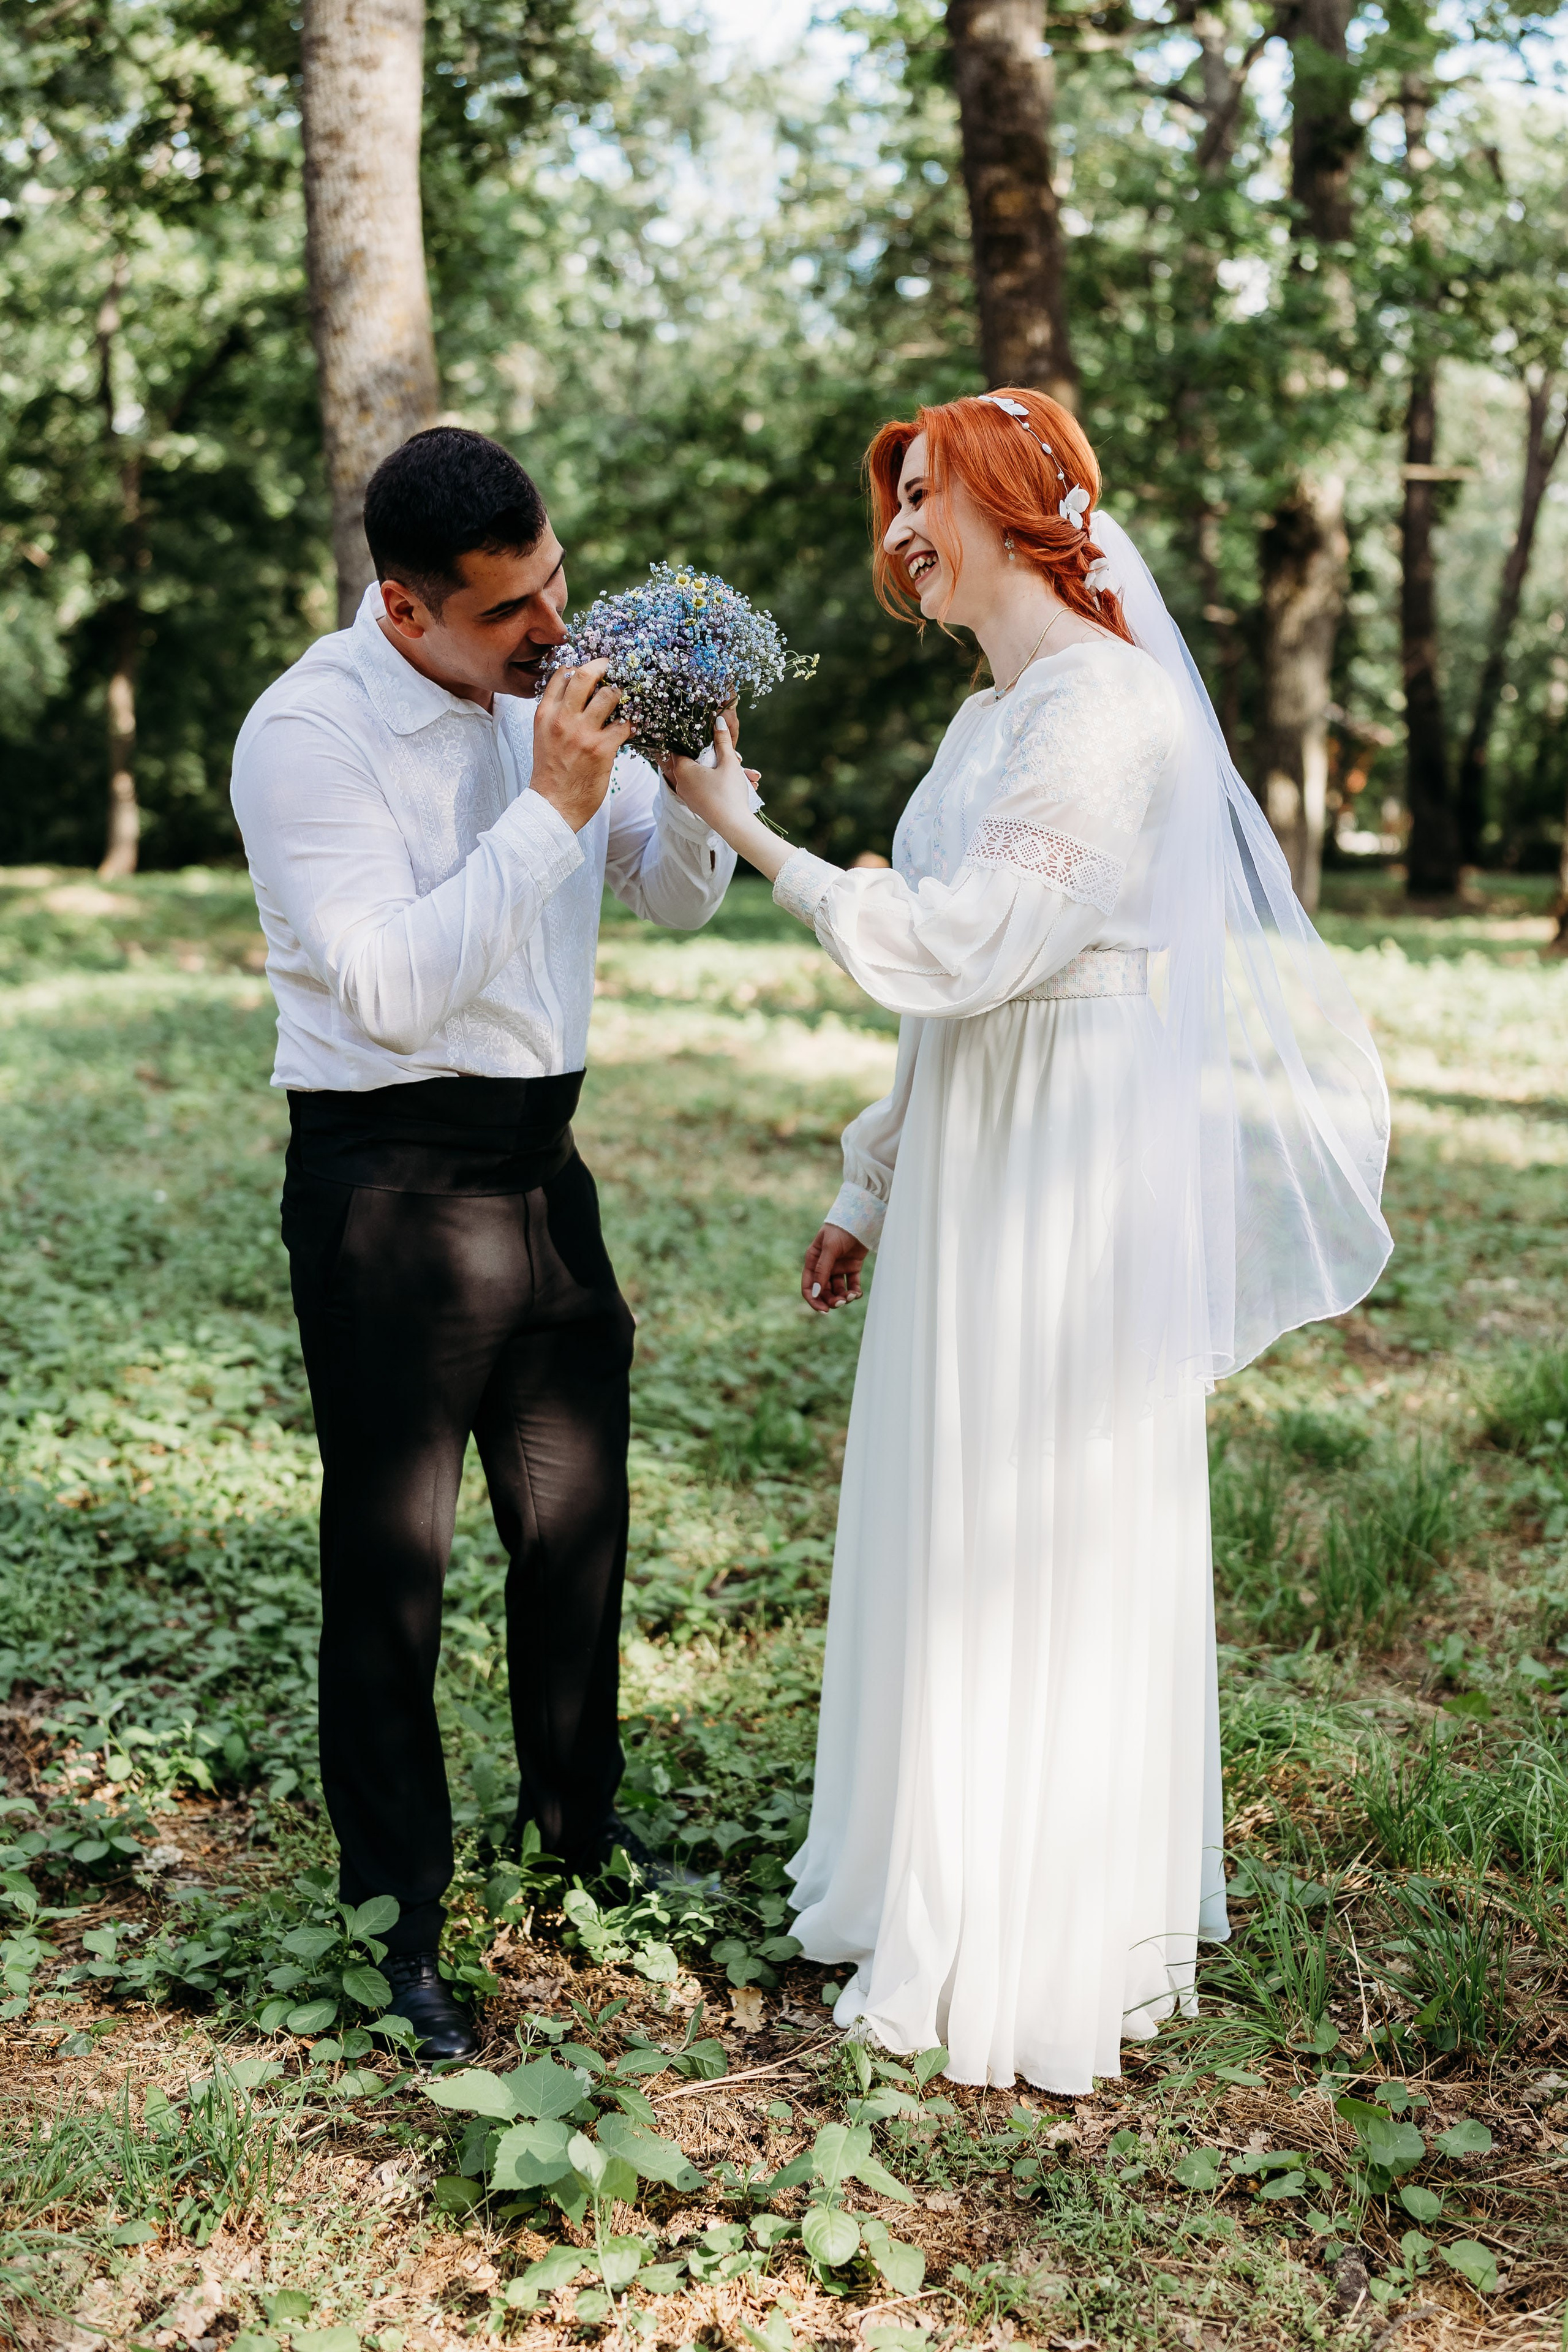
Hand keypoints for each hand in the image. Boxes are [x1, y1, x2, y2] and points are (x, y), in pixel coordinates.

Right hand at [530, 658, 633, 830]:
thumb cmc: (550, 773)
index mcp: (546, 713)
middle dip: (604, 667)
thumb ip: (556, 715)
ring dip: (620, 696)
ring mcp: (582, 733)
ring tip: (624, 703)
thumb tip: (577, 697)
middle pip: (585, 675)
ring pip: (609, 695)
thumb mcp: (543, 737)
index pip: (562, 674)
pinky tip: (632, 728)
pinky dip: (631, 725)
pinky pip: (624, 725)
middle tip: (614, 668)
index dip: (581, 666)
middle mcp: (562, 718)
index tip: (592, 669)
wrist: (552, 805)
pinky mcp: (601, 749)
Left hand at [660, 713, 755, 839]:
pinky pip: (710, 788)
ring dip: (729, 773)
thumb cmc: (729, 792)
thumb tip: (719, 720)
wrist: (735, 827)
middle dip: (721, 758)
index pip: (681, 747)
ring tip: (751, 776)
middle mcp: (681, 784)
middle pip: (698, 762)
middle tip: (739, 759)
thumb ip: (722, 740)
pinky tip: (747, 784)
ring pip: (708, 776)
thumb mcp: (728, 762)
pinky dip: (725, 784)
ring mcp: (689, 796)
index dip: (697, 740)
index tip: (711, 737)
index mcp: (682, 770)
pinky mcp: (698, 805)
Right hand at [802, 1223, 867, 1313]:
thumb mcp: (829, 1248)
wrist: (861, 1218)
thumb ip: (822, 1270)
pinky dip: (854, 1291)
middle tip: (841, 1302)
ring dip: (843, 1297)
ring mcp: (838, 1267)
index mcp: (813, 1261)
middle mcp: (824, 1266)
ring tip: (851, 1296)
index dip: (814, 1300)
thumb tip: (816, 1293)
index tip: (823, 1310)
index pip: (809, 1286)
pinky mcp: (852, 1267)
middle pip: (824, 1291)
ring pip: (838, 1290)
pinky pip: (851, 1284)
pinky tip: (857, 1293)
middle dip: (831, 1299)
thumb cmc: (841, 1229)